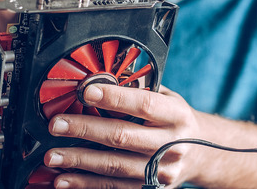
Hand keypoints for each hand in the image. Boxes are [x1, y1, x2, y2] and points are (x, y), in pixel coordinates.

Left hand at [43, 84, 204, 188]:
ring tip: (52, 156)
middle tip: (57, 125)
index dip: (114, 98)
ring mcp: (161, 171)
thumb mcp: (168, 99)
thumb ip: (139, 90)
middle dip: (85, 129)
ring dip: (79, 161)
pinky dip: (86, 184)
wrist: (205, 155)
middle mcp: (171, 144)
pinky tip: (65, 180)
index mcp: (176, 115)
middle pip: (123, 136)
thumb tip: (102, 78)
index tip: (86, 92)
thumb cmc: (177, 121)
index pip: (143, 104)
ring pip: (114, 167)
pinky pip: (115, 188)